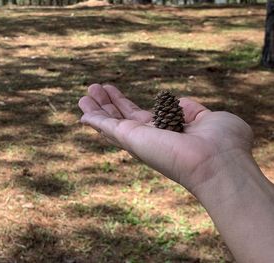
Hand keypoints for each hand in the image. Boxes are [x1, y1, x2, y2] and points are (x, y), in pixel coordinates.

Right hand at [78, 84, 253, 194]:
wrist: (219, 161)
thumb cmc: (223, 143)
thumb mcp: (210, 118)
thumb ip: (192, 109)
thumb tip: (179, 102)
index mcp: (165, 131)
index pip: (139, 115)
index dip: (125, 103)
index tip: (113, 91)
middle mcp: (149, 136)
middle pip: (121, 117)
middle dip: (107, 102)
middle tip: (94, 89)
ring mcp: (138, 138)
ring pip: (110, 122)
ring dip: (96, 107)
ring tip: (84, 94)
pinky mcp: (130, 137)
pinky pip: (106, 127)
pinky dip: (93, 118)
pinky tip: (83, 111)